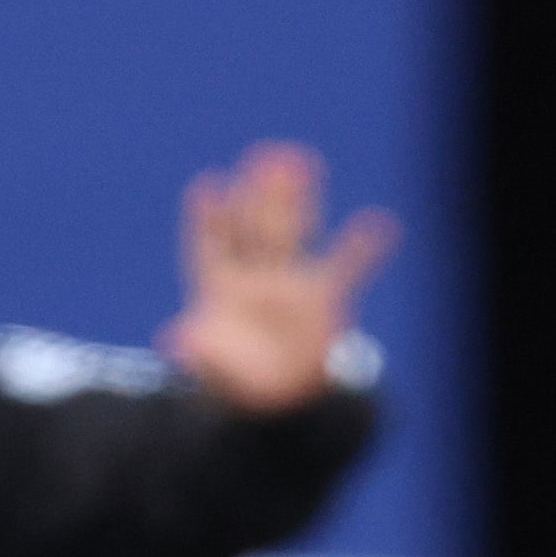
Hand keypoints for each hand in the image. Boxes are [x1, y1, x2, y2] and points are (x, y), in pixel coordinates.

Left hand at [160, 142, 395, 411]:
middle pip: (256, 227)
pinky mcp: (326, 300)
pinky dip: (365, 247)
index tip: (206, 187)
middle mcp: (255, 277)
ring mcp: (292, 284)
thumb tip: (174, 340)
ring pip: (296, 233)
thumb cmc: (237, 382)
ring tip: (304, 163)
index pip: (212, 245)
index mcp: (220, 289)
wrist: (276, 400)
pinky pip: (349, 267)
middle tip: (263, 156)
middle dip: (260, 194)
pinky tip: (382, 224)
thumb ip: (199, 352)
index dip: (208, 218)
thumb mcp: (213, 371)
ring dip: (300, 200)